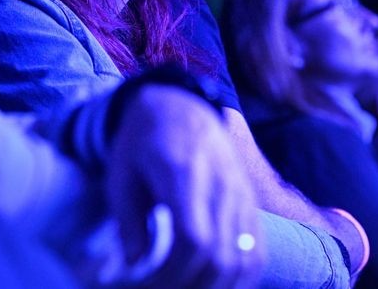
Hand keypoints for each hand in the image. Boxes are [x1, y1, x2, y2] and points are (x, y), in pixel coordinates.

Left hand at [106, 84, 263, 287]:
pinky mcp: (250, 202)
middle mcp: (221, 183)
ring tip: (187, 288)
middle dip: (190, 285)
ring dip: (217, 287)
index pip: (193, 238)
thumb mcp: (120, 176)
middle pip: (220, 255)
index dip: (172, 273)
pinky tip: (217, 286)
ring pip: (244, 258)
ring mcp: (241, 193)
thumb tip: (133, 267)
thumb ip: (128, 222)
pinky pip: (257, 250)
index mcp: (183, 173)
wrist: (177, 106)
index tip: (146, 283)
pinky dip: (241, 278)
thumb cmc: (141, 143)